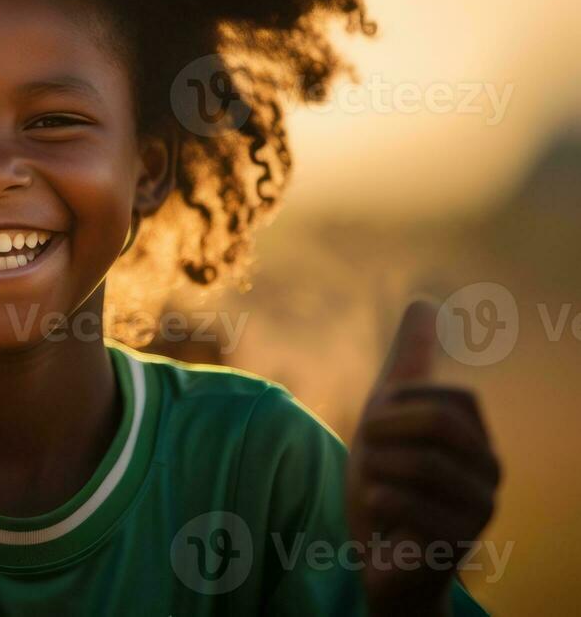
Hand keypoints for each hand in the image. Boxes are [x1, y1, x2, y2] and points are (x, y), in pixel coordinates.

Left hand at [346, 300, 500, 614]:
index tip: (382, 433)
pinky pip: (401, 502)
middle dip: (385, 436)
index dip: (396, 408)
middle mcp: (488, 469)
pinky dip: (376, 502)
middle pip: (435, 422)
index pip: (440, 396)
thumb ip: (408, 362)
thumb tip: (424, 302)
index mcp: (474, 436)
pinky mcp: (458, 542)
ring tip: (379, 491)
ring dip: (376, 472)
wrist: (381, 559)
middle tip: (373, 462)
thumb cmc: (387, 484)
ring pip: (415, 463)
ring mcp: (480, 506)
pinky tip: (384, 517)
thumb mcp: (387, 415)